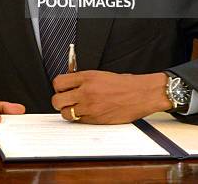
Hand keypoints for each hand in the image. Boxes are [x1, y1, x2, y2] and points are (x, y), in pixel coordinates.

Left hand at [52, 70, 170, 123]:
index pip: (59, 82)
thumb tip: (70, 84)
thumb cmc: (124, 84)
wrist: (140, 94)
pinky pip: (78, 122)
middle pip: (57, 100)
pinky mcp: (96, 120)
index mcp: (87, 77)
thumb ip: (83, 79)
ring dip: (68, 111)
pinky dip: (79, 119)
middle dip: (59, 101)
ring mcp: (90, 107)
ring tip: (75, 108)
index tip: (61, 88)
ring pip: (65, 114)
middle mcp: (86, 92)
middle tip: (65, 100)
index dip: (58, 87)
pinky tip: (86, 113)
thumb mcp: (100, 74)